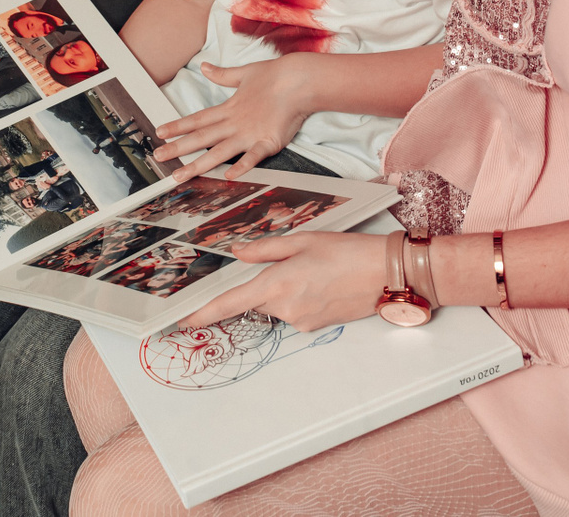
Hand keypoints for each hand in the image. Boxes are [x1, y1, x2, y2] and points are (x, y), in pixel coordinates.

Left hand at [153, 55, 313, 178]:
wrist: (300, 80)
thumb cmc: (275, 76)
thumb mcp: (244, 73)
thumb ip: (223, 75)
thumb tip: (205, 66)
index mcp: (229, 108)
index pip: (198, 119)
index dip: (178, 126)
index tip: (160, 133)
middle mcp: (235, 123)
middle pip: (202, 138)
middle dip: (178, 148)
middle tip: (157, 156)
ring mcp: (250, 133)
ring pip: (219, 152)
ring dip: (198, 164)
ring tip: (180, 174)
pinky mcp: (269, 141)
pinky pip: (253, 157)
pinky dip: (243, 166)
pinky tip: (230, 176)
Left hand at [184, 233, 385, 332]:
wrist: (385, 273)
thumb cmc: (347, 251)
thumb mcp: (303, 240)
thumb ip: (265, 250)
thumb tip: (238, 253)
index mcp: (277, 284)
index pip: (230, 303)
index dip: (204, 313)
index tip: (184, 320)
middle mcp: (285, 309)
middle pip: (255, 301)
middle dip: (261, 284)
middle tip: (289, 264)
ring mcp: (300, 321)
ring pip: (276, 306)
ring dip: (283, 290)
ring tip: (312, 269)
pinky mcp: (315, 327)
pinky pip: (294, 312)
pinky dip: (298, 297)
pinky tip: (320, 282)